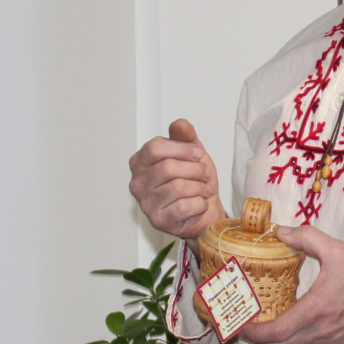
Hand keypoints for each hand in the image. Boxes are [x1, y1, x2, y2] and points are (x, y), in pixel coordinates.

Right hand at [127, 119, 222, 237]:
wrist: (204, 209)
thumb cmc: (193, 179)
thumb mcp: (191, 152)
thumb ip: (184, 136)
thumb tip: (179, 124)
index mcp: (140, 161)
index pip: (155, 147)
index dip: (181, 149)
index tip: (197, 153)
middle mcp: (138, 182)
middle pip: (169, 167)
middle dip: (195, 169)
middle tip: (204, 174)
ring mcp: (146, 203)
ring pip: (178, 187)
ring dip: (200, 187)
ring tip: (203, 189)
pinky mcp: (158, 220)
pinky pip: (184, 207)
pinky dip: (199, 204)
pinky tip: (198, 203)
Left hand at [238, 225, 343, 343]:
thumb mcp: (337, 250)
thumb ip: (307, 237)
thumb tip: (281, 231)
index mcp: (316, 309)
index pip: (276, 332)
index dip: (254, 332)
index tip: (240, 323)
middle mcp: (321, 330)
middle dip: (259, 339)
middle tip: (247, 323)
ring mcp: (330, 338)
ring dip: (275, 342)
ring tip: (264, 324)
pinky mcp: (339, 340)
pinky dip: (292, 341)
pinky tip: (290, 323)